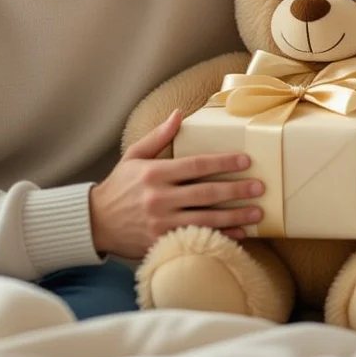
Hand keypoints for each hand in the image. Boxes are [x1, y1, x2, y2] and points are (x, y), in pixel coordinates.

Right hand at [90, 110, 263, 258]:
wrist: (95, 223)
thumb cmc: (119, 186)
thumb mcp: (134, 156)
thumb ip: (159, 136)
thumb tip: (179, 113)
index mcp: (155, 173)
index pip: (196, 165)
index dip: (223, 162)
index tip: (246, 161)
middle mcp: (159, 198)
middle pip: (207, 193)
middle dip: (237, 190)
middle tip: (260, 187)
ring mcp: (161, 223)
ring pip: (206, 219)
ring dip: (235, 216)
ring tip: (258, 213)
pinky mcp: (162, 242)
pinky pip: (197, 239)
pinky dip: (221, 237)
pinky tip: (240, 235)